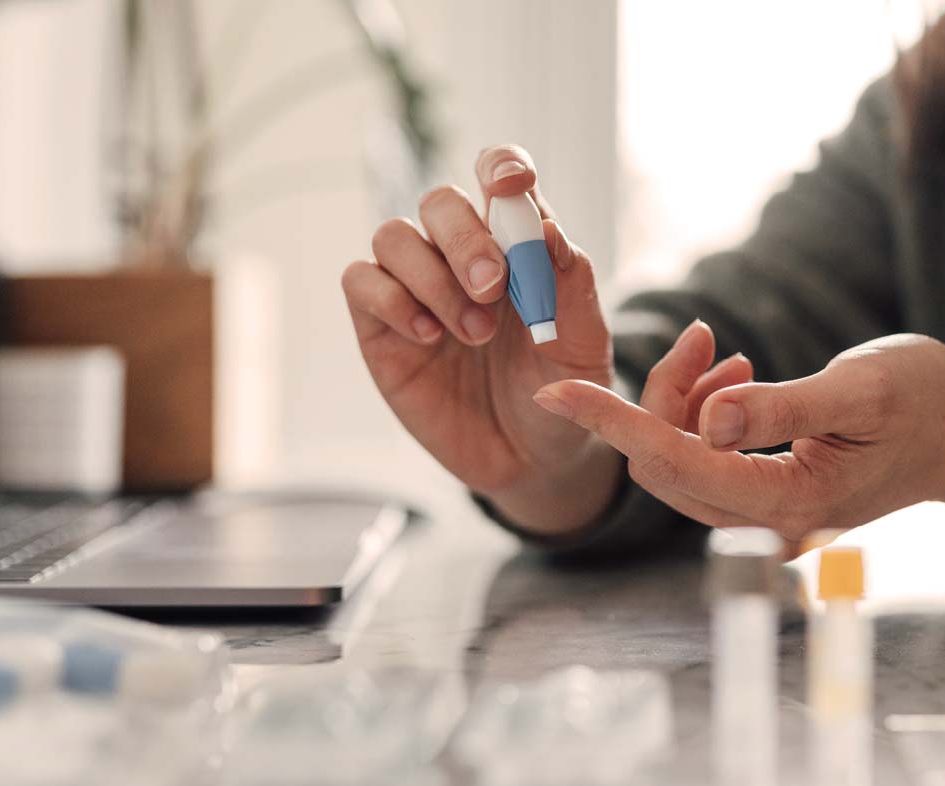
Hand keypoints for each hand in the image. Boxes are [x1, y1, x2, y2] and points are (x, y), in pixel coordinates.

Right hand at [342, 146, 624, 531]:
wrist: (532, 459)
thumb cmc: (561, 390)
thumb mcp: (583, 344)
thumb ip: (572, 285)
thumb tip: (547, 228)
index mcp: (516, 244)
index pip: (498, 177)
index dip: (499, 167)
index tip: (510, 185)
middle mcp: (460, 256)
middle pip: (439, 202)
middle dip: (465, 238)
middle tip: (493, 287)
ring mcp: (416, 289)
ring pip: (395, 237)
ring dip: (434, 279)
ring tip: (475, 333)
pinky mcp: (381, 327)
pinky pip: (361, 282)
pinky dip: (392, 300)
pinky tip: (430, 336)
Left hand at [530, 333, 944, 538]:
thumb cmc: (922, 402)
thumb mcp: (859, 389)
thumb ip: (781, 407)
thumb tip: (709, 420)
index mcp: (786, 504)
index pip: (672, 462)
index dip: (612, 422)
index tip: (556, 390)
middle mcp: (765, 526)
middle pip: (664, 465)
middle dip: (660, 398)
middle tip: (704, 339)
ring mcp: (762, 521)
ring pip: (678, 462)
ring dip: (684, 404)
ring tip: (734, 359)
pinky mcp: (761, 503)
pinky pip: (702, 461)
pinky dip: (702, 415)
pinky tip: (738, 379)